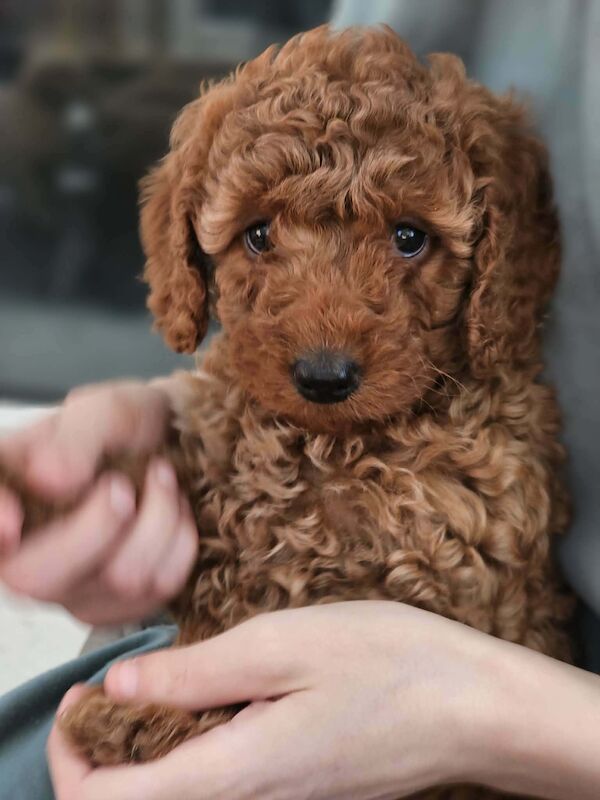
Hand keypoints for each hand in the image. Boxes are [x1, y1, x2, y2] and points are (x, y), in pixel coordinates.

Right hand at [0, 379, 197, 623]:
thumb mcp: (108, 409)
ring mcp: (71, 587)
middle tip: (122, 484)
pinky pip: (160, 586)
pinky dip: (179, 539)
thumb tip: (47, 478)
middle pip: (35, 579)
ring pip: (117, 580)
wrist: (177, 444)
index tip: (12, 523)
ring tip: (161, 477)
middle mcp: (24, 550)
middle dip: (97, 526)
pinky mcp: (119, 605)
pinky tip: (173, 511)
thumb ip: (76, 437)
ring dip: (158, 517)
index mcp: (9, 491)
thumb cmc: (130, 427)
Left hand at [47, 602, 509, 798]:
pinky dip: (199, 738)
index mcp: (237, 771)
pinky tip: (227, 689)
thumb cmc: (391, 665)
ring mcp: (280, 798)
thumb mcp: (286, 643)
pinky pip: (225, 775)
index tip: (78, 701)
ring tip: (172, 677)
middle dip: (108, 745)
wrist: (475, 707)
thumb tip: (119, 685)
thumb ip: (197, 671)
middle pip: (144, 798)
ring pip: (184, 786)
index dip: (72, 758)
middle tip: (120, 678)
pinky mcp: (301, 785)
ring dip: (153, 740)